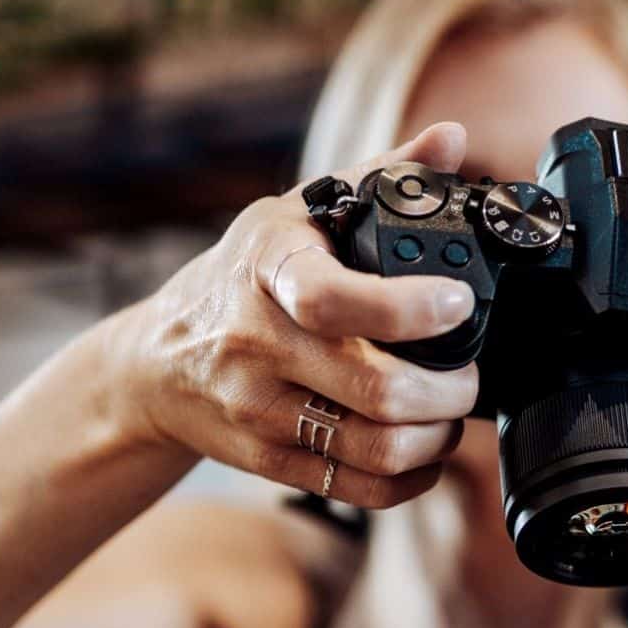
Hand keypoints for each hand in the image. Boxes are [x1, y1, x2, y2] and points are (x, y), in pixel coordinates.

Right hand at [101, 123, 480, 507]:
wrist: (159, 360)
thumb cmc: (245, 277)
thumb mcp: (296, 214)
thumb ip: (380, 175)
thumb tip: (451, 140)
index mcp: (270, 270)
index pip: (335, 300)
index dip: (408, 310)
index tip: (457, 303)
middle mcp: (259, 343)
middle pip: (377, 391)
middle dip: (449, 391)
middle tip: (468, 375)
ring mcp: (260, 409)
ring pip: (375, 448)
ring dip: (436, 439)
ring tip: (449, 415)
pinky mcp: (268, 459)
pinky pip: (357, 487)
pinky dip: (409, 479)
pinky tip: (423, 455)